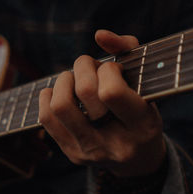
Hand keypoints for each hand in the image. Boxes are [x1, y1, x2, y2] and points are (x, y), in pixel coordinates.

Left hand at [39, 30, 165, 176]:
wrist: (138, 158)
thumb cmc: (142, 108)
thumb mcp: (146, 81)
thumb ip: (128, 50)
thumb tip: (99, 35)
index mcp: (142, 125)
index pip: (110, 92)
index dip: (108, 70)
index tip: (114, 69)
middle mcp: (116, 143)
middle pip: (84, 93)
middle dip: (84, 68)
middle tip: (91, 69)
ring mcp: (91, 151)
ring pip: (60, 106)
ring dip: (63, 81)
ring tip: (73, 79)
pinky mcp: (73, 154)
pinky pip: (47, 119)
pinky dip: (48, 97)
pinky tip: (58, 92)